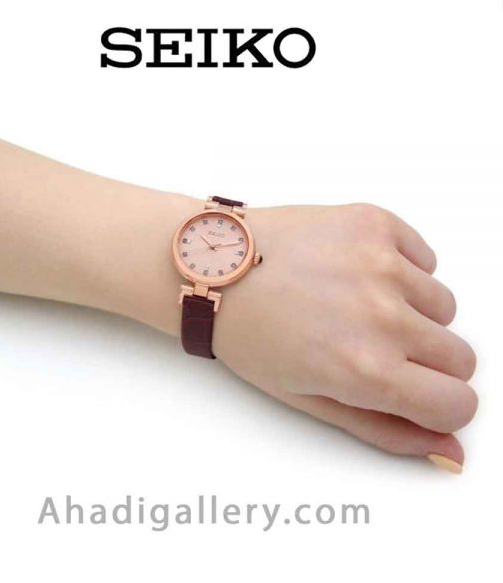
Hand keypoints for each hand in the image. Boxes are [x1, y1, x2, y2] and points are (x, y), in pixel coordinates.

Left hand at [213, 203, 476, 468]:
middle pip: (460, 356)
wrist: (215, 268)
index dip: (438, 406)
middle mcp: (383, 315)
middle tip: (371, 347)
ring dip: (411, 313)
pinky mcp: (374, 222)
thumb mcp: (308, 398)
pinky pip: (424, 257)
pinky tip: (353, 273)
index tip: (414, 394)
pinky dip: (400, 270)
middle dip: (425, 363)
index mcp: (365, 369)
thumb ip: (385, 430)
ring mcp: (381, 262)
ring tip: (353, 306)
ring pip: (444, 306)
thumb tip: (449, 452)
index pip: (458, 403)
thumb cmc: (249, 336)